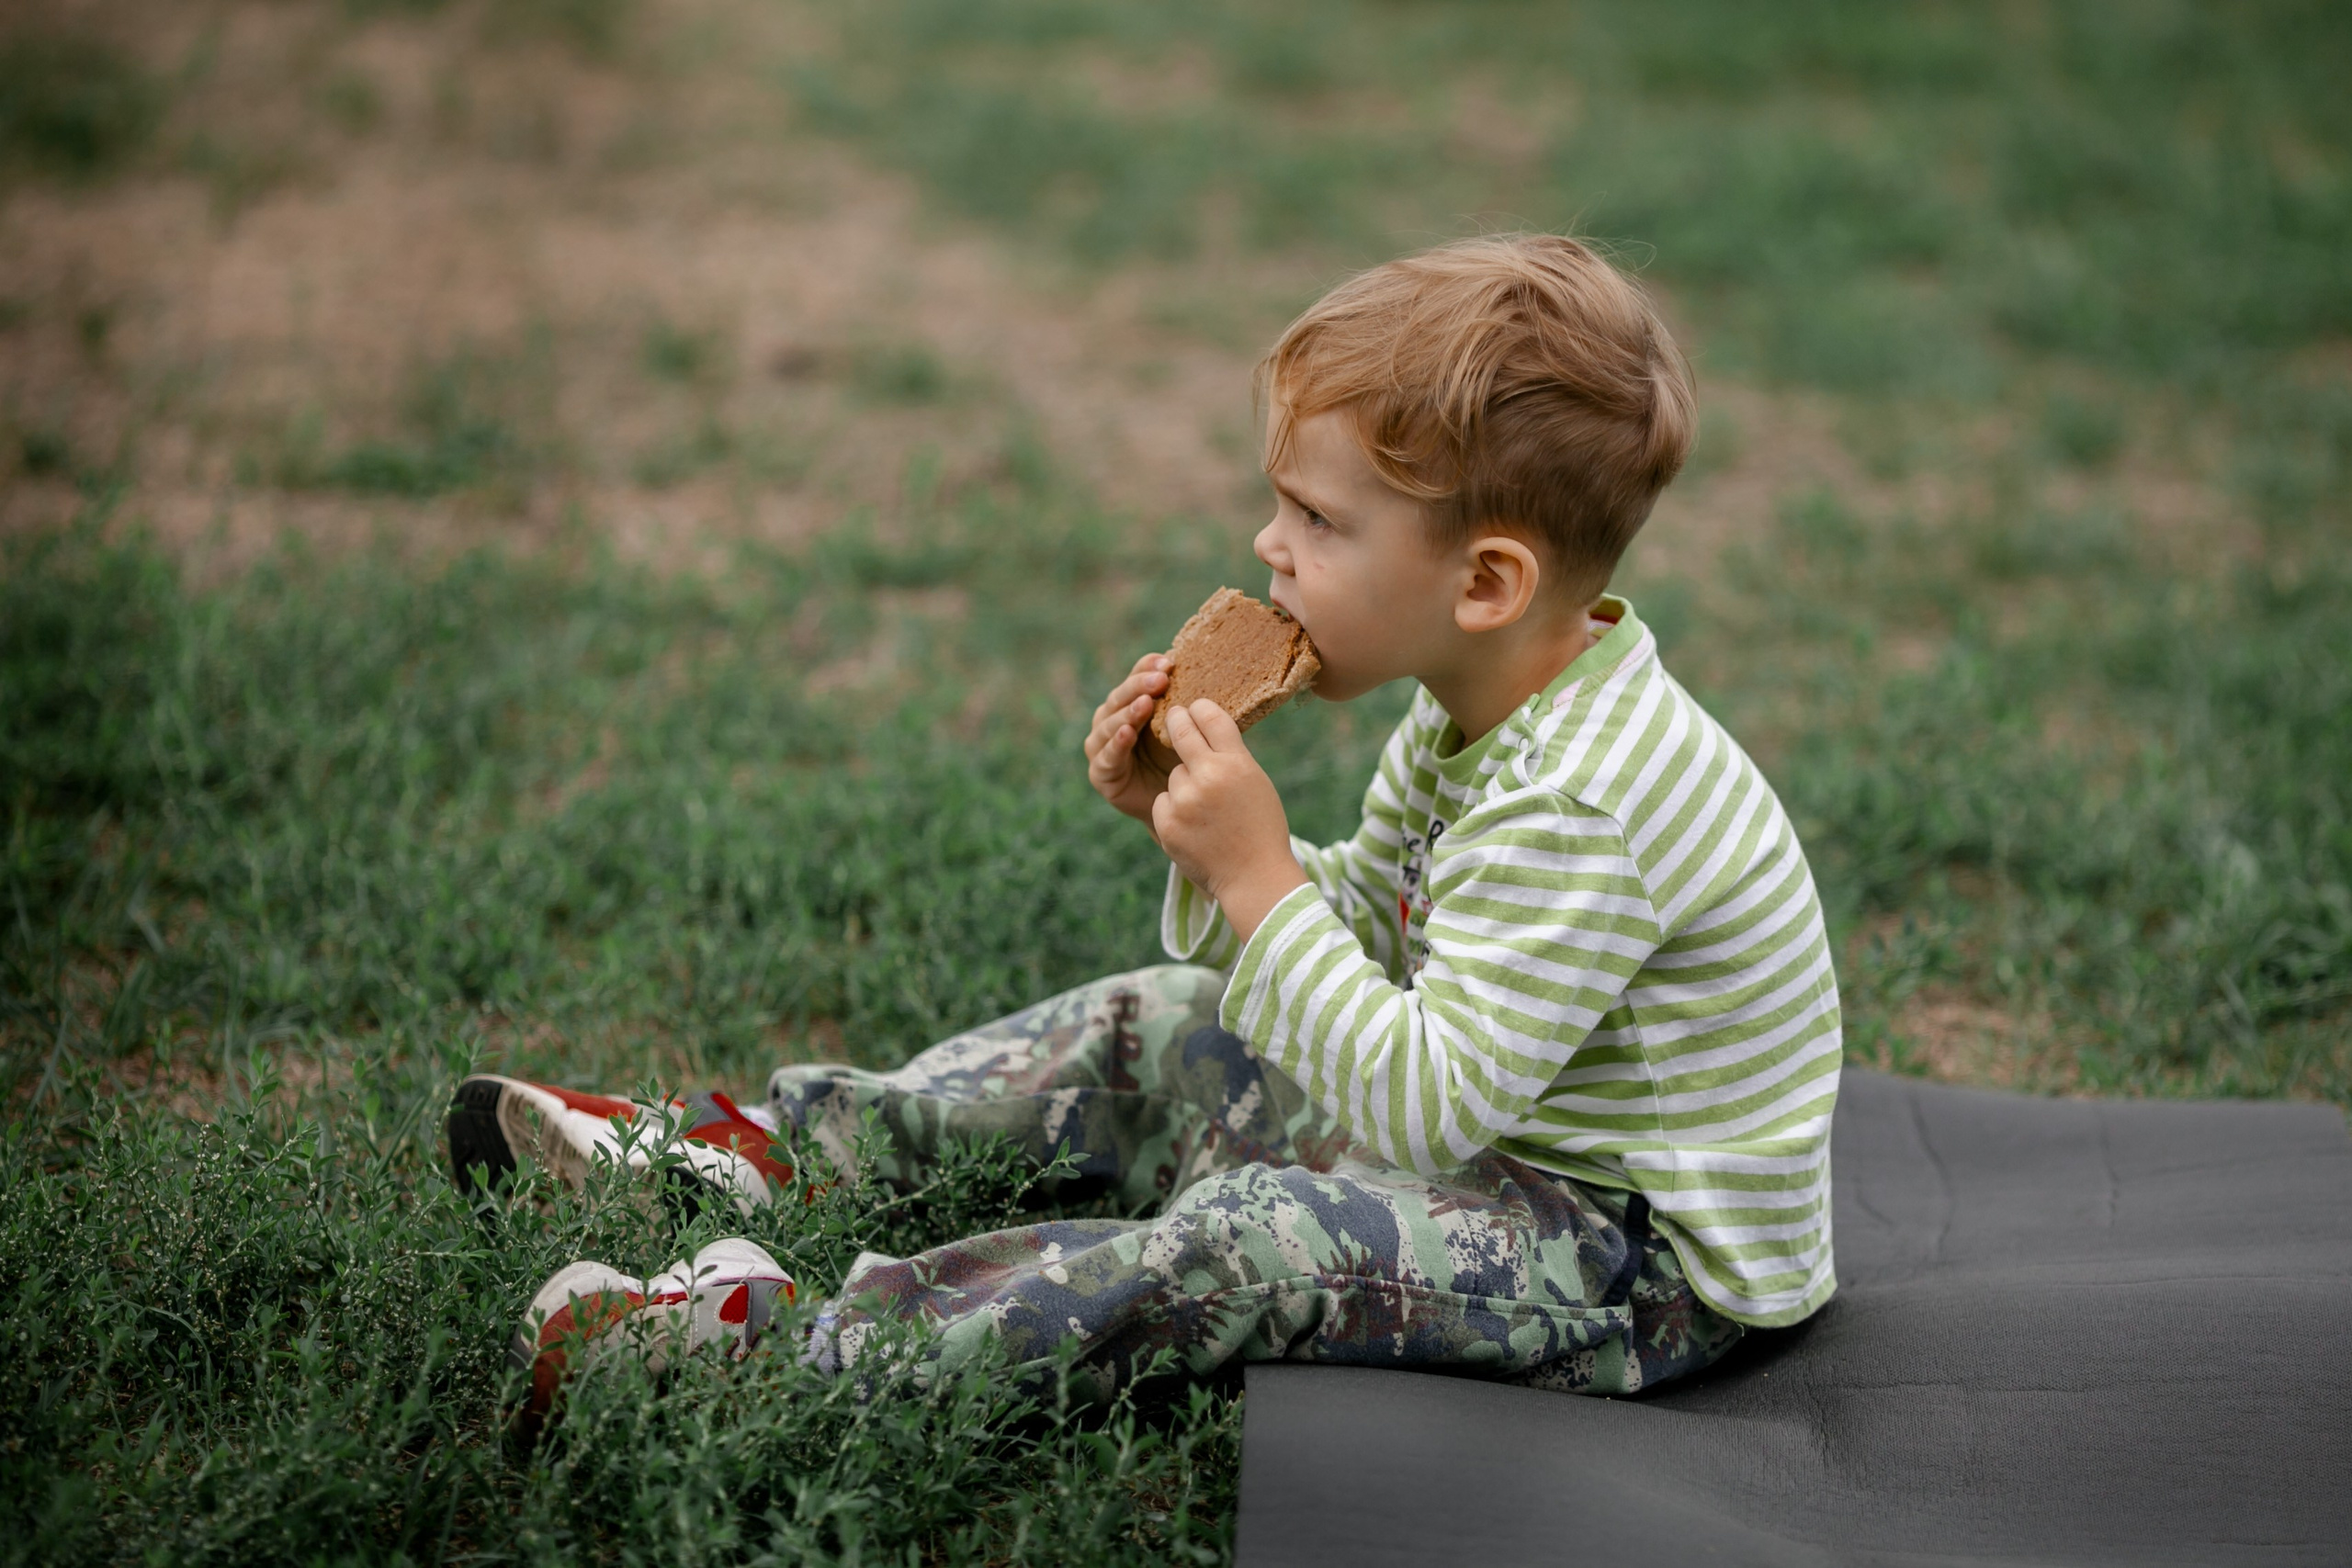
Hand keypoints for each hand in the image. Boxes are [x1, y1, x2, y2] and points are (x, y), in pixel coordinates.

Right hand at [1084, 653, 1178, 824]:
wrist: (1179, 806)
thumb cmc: (1182, 761)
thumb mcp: (1187, 730)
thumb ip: (1187, 704)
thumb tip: (1211, 670)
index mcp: (1129, 704)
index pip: (1136, 678)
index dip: (1148, 667)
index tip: (1169, 662)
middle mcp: (1110, 721)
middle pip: (1120, 698)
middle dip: (1140, 687)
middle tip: (1161, 680)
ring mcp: (1101, 746)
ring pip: (1110, 724)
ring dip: (1128, 713)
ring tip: (1146, 704)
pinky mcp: (1100, 773)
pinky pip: (1107, 756)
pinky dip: (1116, 744)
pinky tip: (1127, 733)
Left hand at [1151, 700, 1309, 942]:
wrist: (1253, 878)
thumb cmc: (1260, 827)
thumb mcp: (1255, 782)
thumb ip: (1230, 755)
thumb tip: (1203, 724)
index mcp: (1236, 763)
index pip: (1210, 716)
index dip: (1200, 708)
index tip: (1193, 706)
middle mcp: (1208, 776)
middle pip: (1180, 731)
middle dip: (1175, 721)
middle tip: (1173, 717)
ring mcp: (1184, 800)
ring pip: (1174, 775)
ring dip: (1183, 785)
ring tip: (1206, 811)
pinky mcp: (1167, 822)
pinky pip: (1163, 801)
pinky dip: (1174, 810)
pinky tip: (1195, 828)